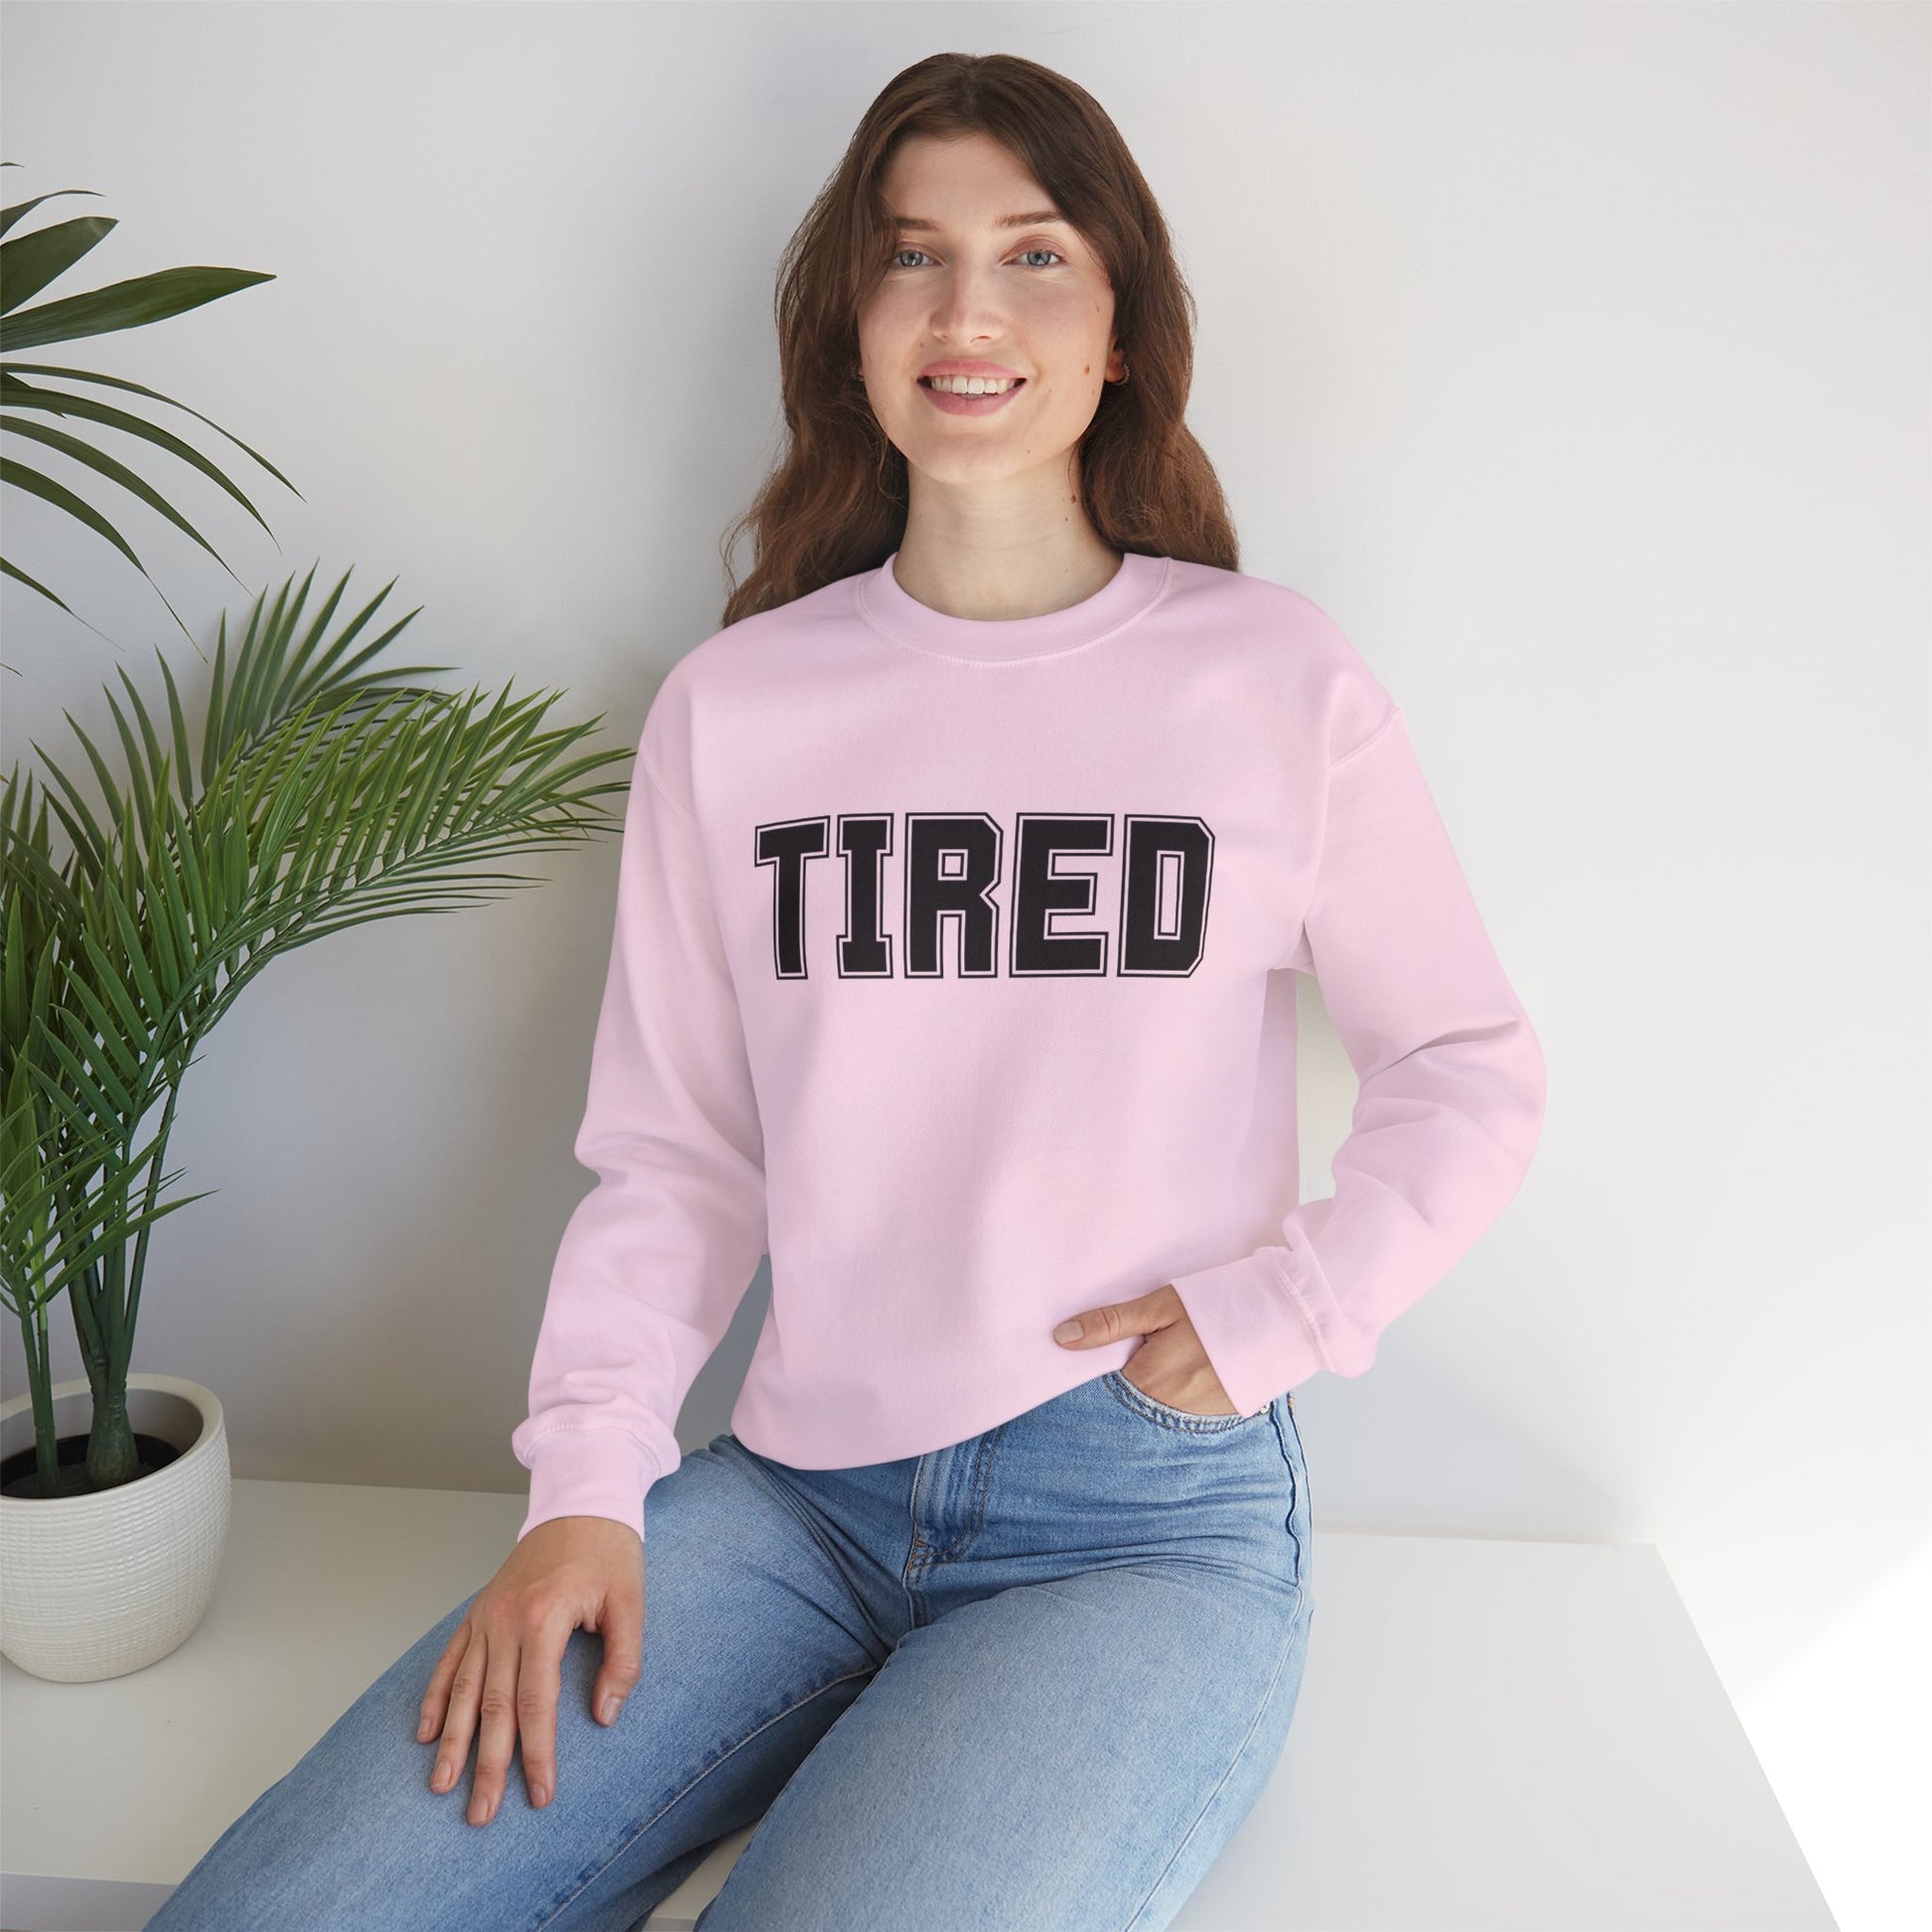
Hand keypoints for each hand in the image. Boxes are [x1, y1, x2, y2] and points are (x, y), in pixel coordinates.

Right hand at [418, 1514, 642, 1825]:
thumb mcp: (631, 1602)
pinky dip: (435, 1697)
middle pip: (492, 1706)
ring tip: (441, 1786)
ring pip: (462, 1689)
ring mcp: (486, 1616)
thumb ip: (623, 1661)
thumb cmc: (609, 1552)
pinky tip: (426, 1732)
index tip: (539, 1794)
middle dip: (486, 1764)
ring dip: (451, 1741)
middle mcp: (506, 1621)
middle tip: (481, 1814)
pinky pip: (450, 1659)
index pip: (536, 1702)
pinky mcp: (479, 1612)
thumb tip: (604, 1716)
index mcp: (544, 1619)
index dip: (537, 1753)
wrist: (580, 1502)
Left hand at [1052, 1283, 1239, 1415]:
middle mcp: (1166, 1411)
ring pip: (1152, 1414)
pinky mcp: (1215, 1421)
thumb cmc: (1215, 1307)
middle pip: (1126, 1406)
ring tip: (1161, 1369)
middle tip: (1133, 1362)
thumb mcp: (1160, 1307)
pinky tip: (1182, 1381)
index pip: (1100, 1391)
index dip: (1092, 1377)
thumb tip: (1061, 1338)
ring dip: (1147, 1398)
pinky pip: (1179, 1418)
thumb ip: (1111, 1323)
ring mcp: (1193, 1421)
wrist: (1280, 1322)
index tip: (1085, 1363)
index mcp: (1146, 1381)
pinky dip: (1173, 1404)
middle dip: (1118, 1391)